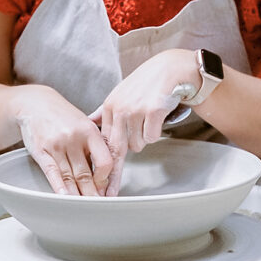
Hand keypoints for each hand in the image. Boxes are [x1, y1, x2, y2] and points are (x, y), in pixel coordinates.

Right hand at [10, 85, 113, 195]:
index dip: (105, 178)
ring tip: (83, 207)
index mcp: (90, 130)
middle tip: (98, 206)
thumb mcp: (84, 124)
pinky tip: (65, 198)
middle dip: (92, 193)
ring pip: (70, 177)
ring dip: (77, 196)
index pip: (104, 160)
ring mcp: (57, 145)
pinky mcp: (42, 151)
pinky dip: (59, 188)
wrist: (37, 104)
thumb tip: (105, 172)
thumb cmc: (63, 116)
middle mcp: (74, 138)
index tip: (105, 188)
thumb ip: (95, 145)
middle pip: (86, 174)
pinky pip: (52, 173)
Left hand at [89, 49, 198, 195]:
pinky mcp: (152, 111)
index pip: (103, 143)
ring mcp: (135, 110)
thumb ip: (106, 112)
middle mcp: (119, 109)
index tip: (101, 187)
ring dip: (145, 137)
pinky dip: (157, 131)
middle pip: (117, 149)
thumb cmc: (147, 83)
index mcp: (109, 106)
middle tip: (112, 192)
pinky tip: (157, 116)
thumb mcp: (121, 94)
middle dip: (115, 172)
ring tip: (148, 120)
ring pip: (138, 144)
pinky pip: (153, 137)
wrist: (171, 68)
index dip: (103, 168)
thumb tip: (89, 123)